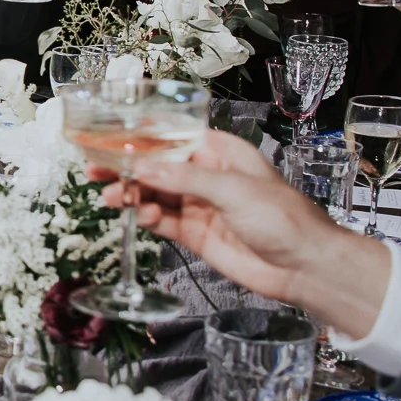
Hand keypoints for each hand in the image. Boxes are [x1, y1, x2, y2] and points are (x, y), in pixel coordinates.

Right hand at [104, 130, 392, 337]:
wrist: (303, 266)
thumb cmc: (283, 218)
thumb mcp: (233, 189)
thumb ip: (185, 177)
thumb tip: (143, 165)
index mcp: (222, 152)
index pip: (175, 136)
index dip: (143, 135)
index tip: (112, 134)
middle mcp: (208, 175)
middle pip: (159, 165)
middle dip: (129, 166)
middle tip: (97, 167)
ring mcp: (200, 205)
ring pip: (156, 193)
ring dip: (134, 193)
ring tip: (114, 197)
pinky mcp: (196, 233)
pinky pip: (164, 220)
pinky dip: (149, 217)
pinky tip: (142, 215)